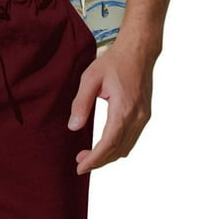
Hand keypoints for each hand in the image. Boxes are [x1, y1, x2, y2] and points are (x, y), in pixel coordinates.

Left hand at [67, 40, 155, 174]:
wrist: (138, 51)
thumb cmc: (113, 62)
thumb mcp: (90, 79)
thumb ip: (80, 104)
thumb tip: (74, 126)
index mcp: (123, 109)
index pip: (109, 143)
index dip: (95, 159)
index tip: (81, 167)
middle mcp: (137, 116)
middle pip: (118, 150)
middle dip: (99, 161)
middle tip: (79, 163)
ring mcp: (143, 117)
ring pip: (126, 147)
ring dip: (108, 156)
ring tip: (88, 156)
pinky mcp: (144, 115)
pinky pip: (131, 139)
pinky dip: (117, 147)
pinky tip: (104, 146)